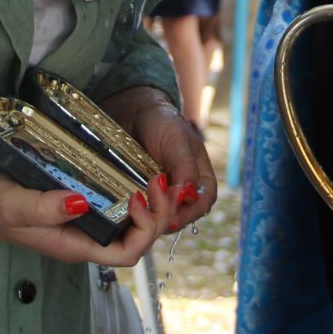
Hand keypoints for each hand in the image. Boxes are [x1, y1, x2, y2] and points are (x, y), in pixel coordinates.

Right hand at [0, 168, 168, 267]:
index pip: (127, 254)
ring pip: (133, 225)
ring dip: (152, 204)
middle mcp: (86, 240)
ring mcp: (84, 225)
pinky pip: (118, 209)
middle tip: (158, 179)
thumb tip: (81, 203)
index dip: (143, 228)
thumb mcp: (15, 204)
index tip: (136, 195)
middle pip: (138, 240)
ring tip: (155, 175)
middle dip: (158, 214)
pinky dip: (134, 194)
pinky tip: (135, 173)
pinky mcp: (80, 208)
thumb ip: (46, 208)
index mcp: (76, 246)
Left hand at [104, 85, 215, 230]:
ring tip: (138, 215)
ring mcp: (165, 194)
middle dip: (168, 219)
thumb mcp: (177, 141)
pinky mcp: (146, 196)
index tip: (172, 217)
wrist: (135, 114)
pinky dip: (139, 213)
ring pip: (163, 216)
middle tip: (150, 219)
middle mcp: (185, 190)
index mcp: (202, 178)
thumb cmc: (162, 123)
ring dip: (152, 218)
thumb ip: (185, 168)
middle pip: (183, 215)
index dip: (190, 212)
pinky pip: (145, 210)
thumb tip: (188, 196)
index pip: (203, 203)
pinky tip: (130, 211)